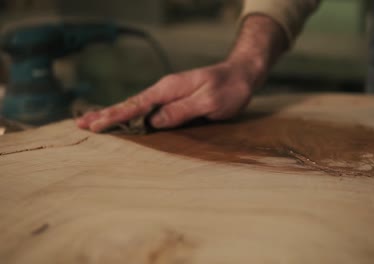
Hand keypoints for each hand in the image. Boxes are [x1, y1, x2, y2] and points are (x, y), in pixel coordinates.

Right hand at [76, 60, 263, 131]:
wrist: (241, 75)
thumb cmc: (229, 89)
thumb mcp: (209, 101)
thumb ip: (182, 110)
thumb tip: (154, 121)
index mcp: (169, 89)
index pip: (137, 105)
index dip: (116, 116)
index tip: (96, 126)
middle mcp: (165, 90)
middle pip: (130, 104)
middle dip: (106, 114)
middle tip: (81, 124)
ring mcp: (169, 94)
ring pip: (136, 106)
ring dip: (114, 115)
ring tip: (93, 122)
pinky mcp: (175, 100)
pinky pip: (148, 109)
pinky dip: (131, 114)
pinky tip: (123, 120)